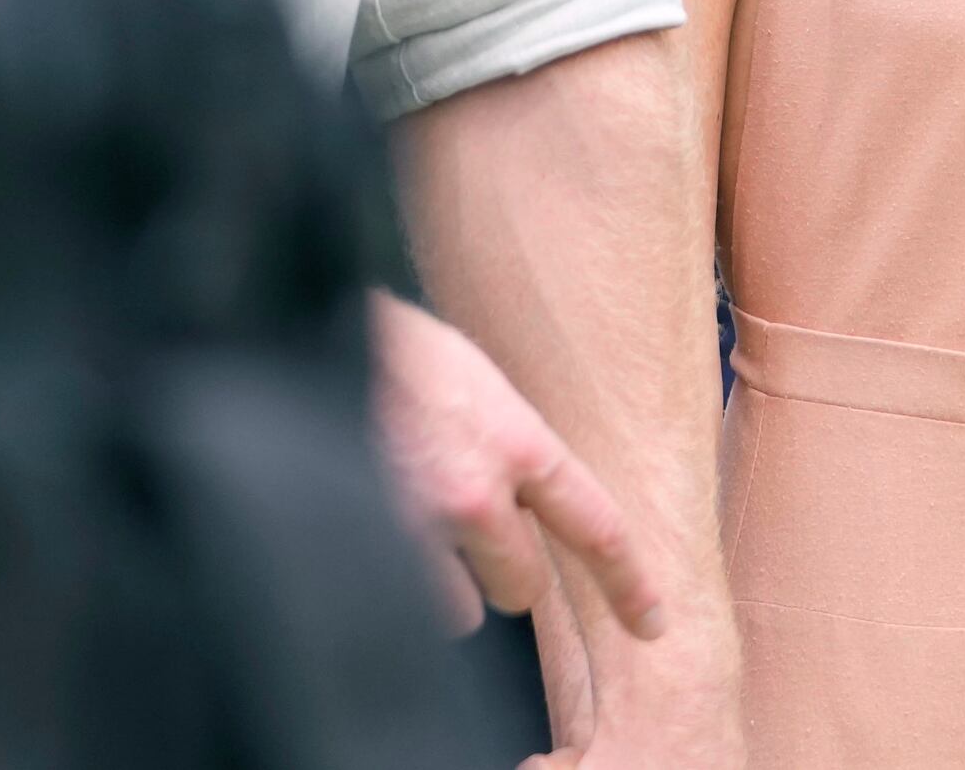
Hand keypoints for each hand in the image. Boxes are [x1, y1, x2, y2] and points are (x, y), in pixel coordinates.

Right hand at [370, 290, 674, 651]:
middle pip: (523, 588)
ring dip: (445, 583)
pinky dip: (393, 584)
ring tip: (412, 520)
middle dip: (503, 572)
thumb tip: (526, 497)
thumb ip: (511, 446)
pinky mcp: (365, 550)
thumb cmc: (394, 352)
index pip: (595, 527)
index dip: (629, 584)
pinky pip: (400, 605)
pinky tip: (374, 530)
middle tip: (468, 529)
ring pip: (460, 609)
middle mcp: (475, 495)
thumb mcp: (477, 382)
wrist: (312, 340)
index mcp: (516, 443)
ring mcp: (416, 530)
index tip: (653, 623)